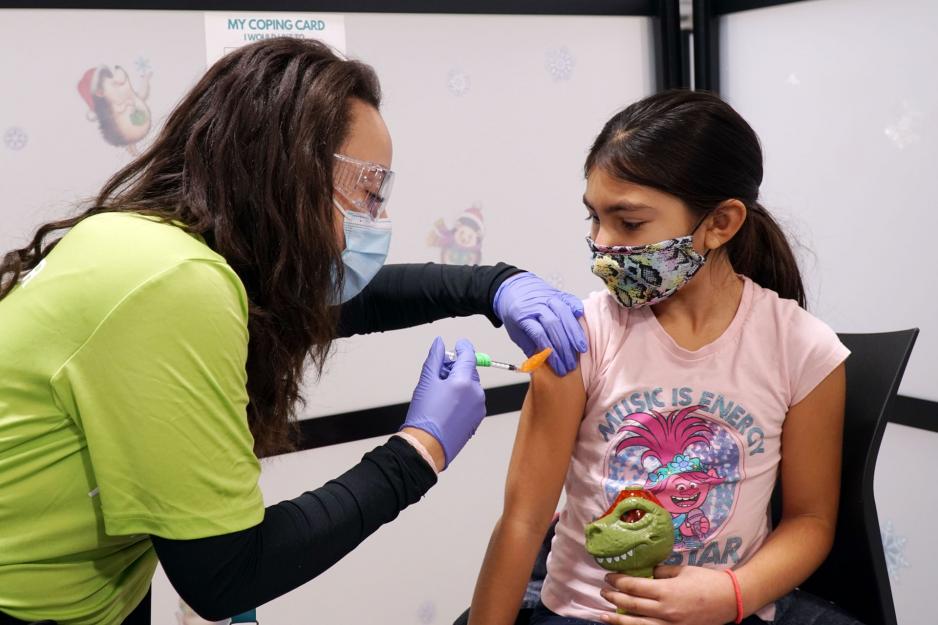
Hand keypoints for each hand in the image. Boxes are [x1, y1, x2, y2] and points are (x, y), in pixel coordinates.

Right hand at [401, 337, 485, 468]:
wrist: (427, 446)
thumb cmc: (425, 417)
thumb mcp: (426, 381)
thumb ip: (435, 358)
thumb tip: (439, 343)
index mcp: (465, 381)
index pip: (469, 355)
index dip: (462, 347)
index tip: (458, 344)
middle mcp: (476, 393)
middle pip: (469, 370)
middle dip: (456, 368)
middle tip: (439, 374)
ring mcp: (479, 407)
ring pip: (470, 386)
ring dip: (459, 384)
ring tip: (440, 394)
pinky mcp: (477, 419)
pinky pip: (471, 401)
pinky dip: (462, 398)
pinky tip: (446, 406)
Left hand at [493, 272, 585, 375]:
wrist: (513, 288)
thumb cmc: (514, 312)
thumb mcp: (515, 332)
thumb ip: (530, 347)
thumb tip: (544, 365)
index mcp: (522, 315)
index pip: (539, 335)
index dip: (550, 353)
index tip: (558, 366)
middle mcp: (536, 305)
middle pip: (554, 326)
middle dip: (564, 347)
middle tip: (571, 363)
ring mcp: (548, 297)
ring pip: (564, 313)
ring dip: (575, 333)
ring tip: (581, 349)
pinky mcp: (558, 293)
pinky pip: (570, 300)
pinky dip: (577, 308)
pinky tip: (581, 318)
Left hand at [598, 565, 737, 624]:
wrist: (730, 600)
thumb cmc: (706, 581)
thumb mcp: (682, 570)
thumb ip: (661, 571)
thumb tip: (645, 571)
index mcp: (666, 590)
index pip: (634, 586)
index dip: (618, 581)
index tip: (609, 576)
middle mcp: (665, 610)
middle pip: (632, 605)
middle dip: (614, 598)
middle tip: (603, 591)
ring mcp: (670, 624)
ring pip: (637, 624)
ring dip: (618, 619)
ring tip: (603, 614)